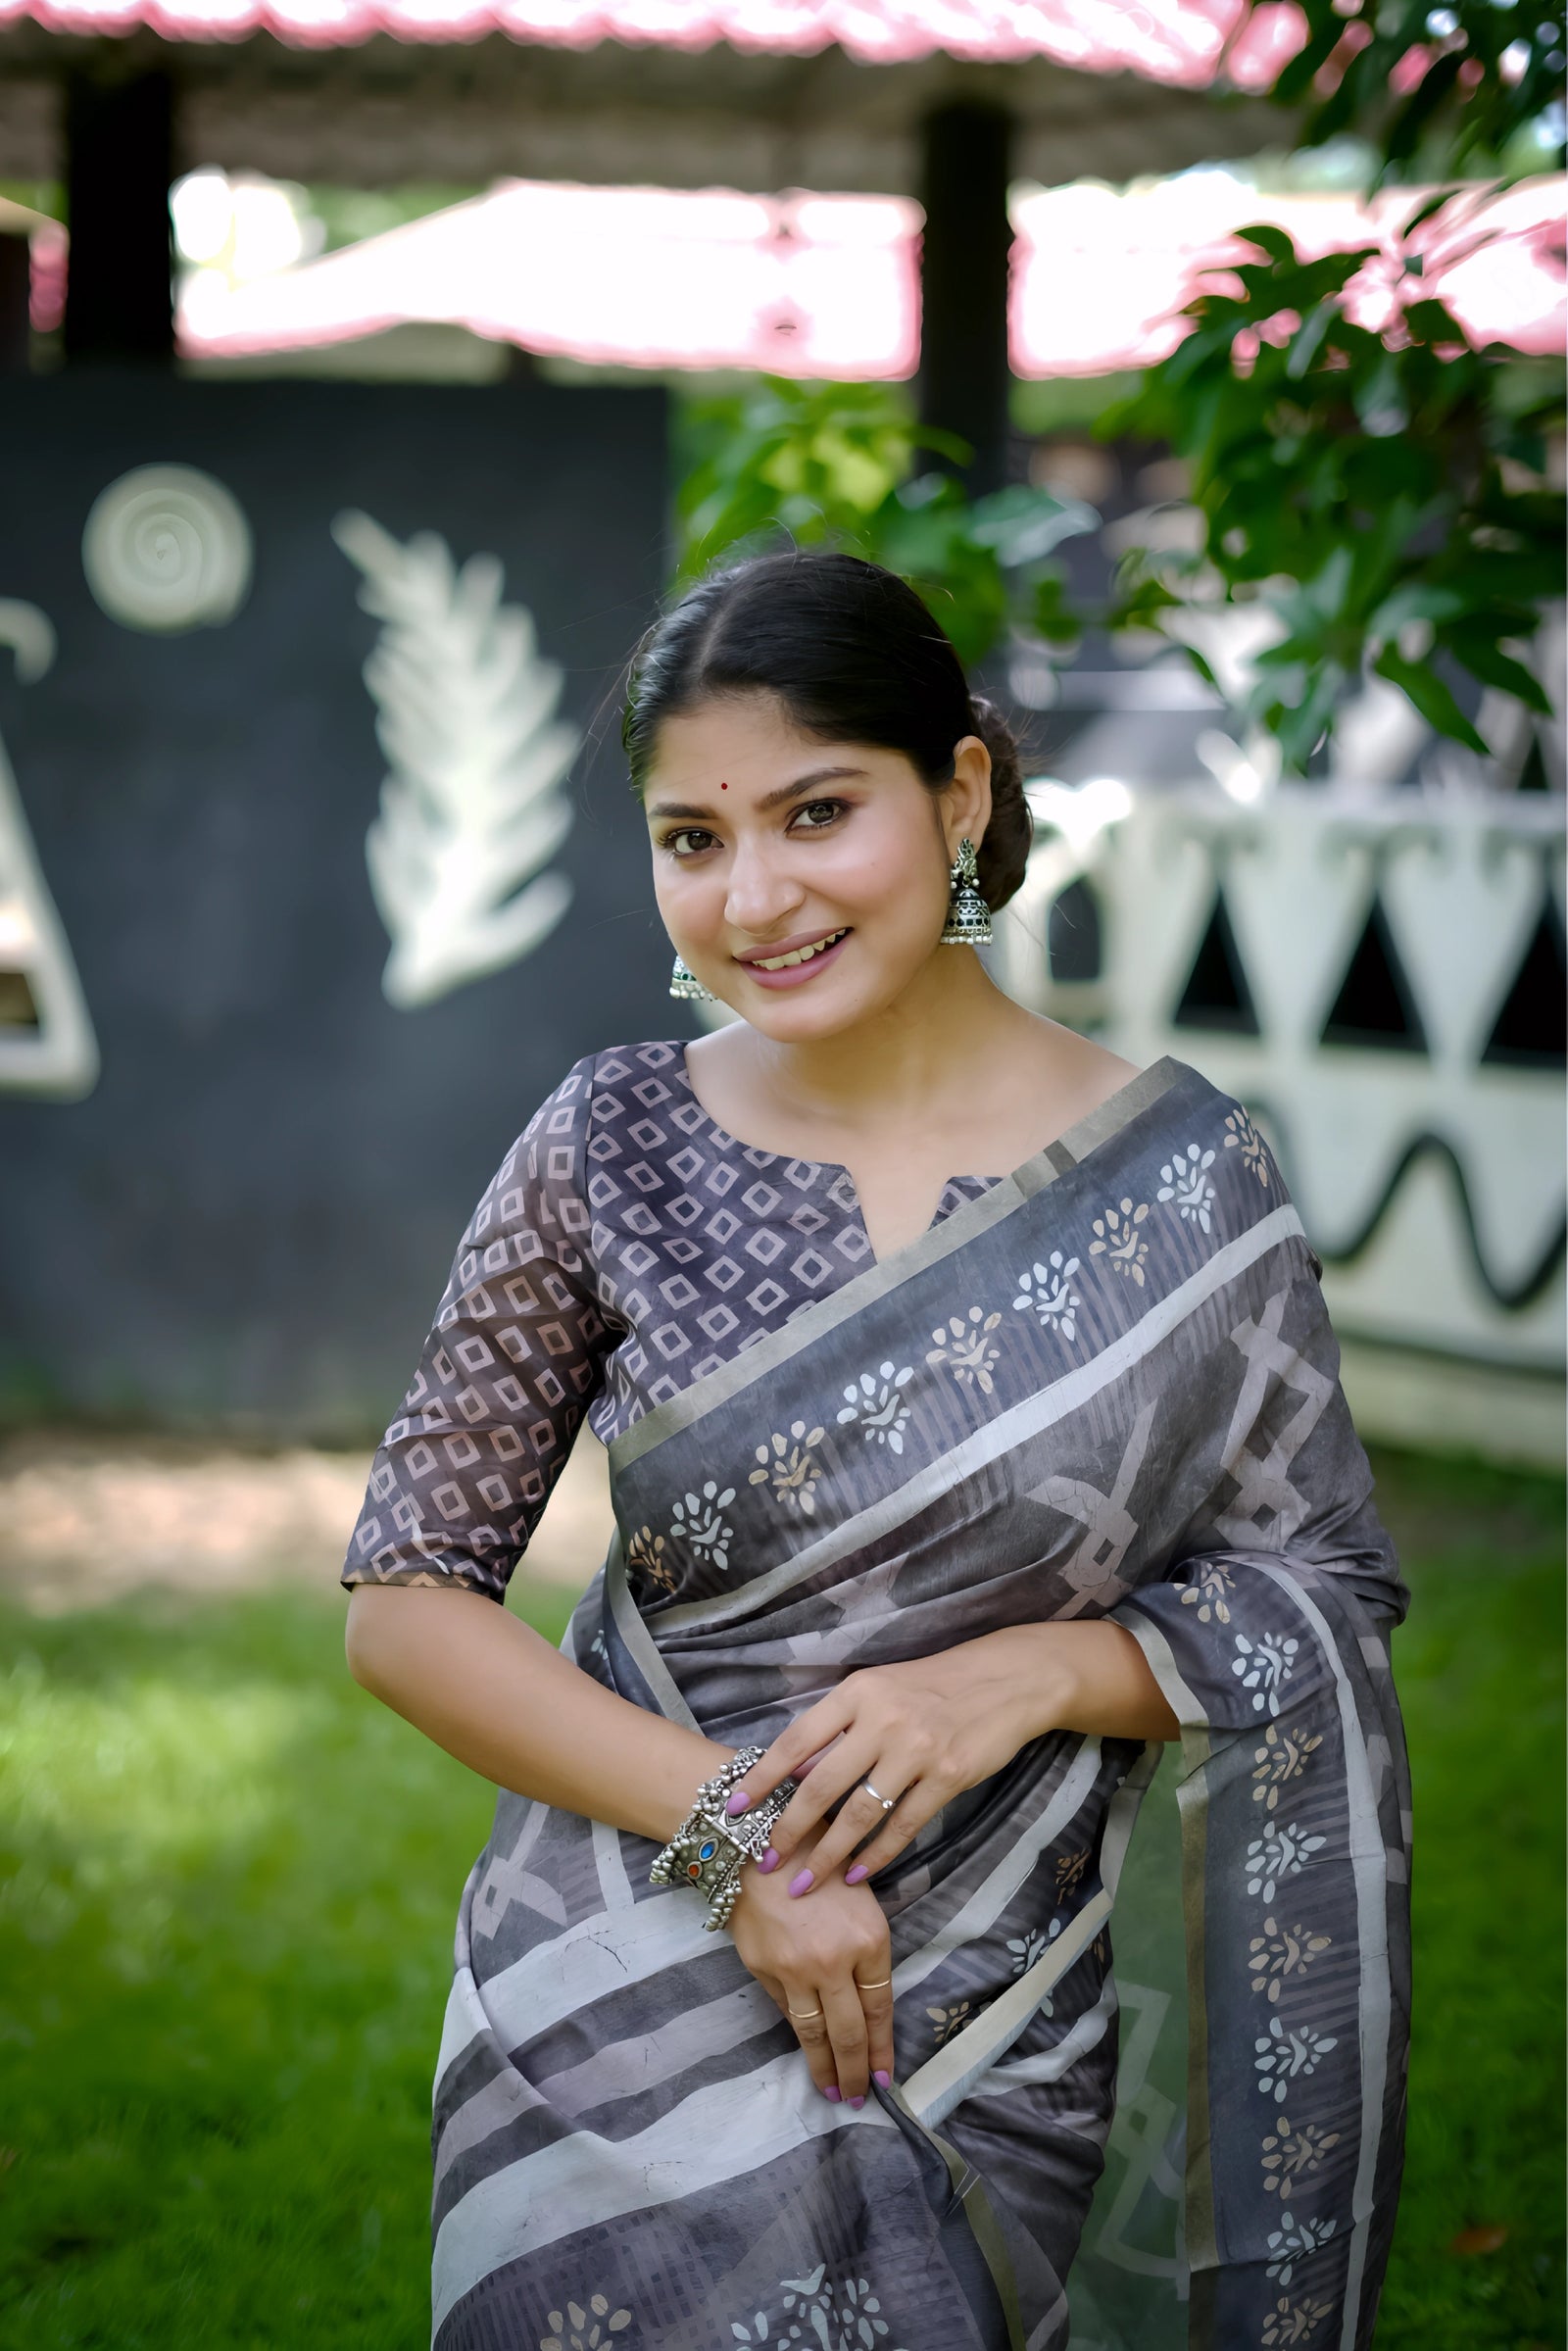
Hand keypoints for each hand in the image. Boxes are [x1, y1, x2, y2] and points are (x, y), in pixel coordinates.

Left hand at [725, 1620, 1173, 1893]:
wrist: (1005, 1681)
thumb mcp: (879, 1690)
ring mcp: (916, 1748)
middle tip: (763, 1863)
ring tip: (804, 1883)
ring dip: (828, 1854)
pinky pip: (903, 1824)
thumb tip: (792, 1772)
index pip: (796, 1740)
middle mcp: (882, 1718)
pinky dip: (877, 1854)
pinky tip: (857, 1874)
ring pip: (859, 1813)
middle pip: (822, 1784)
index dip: (761, 1779)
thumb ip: (838, 1728)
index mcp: (856, 1692)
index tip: (731, 1811)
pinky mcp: (948, 1775)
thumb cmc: (931, 1687)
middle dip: (788, 1830)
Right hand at [727, 1828, 893, 2103]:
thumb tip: (862, 1999)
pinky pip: (787, 2010)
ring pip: (815, 2033)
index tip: (884, 2077)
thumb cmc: (816, 1858)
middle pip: (850, 2032)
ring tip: (831, 2092)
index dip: (882, 2047)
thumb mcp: (857, 1895)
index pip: (880, 2008)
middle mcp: (836, 1960)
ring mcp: (797, 1969)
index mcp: (870, 1938)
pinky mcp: (764, 1970)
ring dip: (825, 2067)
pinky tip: (805, 2048)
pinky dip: (799, 2033)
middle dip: (856, 2071)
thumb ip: (862, 1948)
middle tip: (857, 2099)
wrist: (757, 1842)